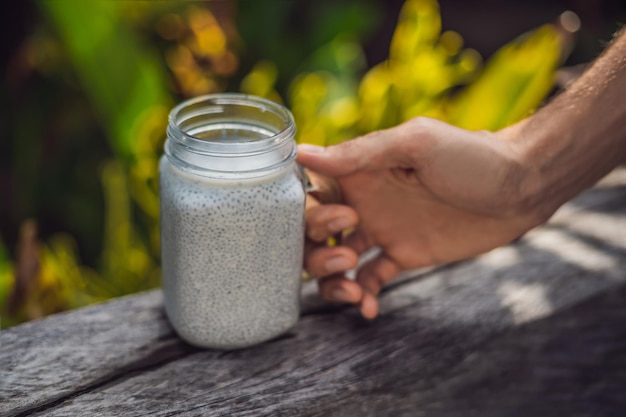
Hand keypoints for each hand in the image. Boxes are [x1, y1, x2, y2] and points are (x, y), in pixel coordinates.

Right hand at [298, 117, 546, 318]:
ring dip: (334, 279)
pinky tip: (370, 309)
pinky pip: (371, 279)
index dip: (310, 213)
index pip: (310, 193)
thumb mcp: (415, 145)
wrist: (519, 188)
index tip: (338, 220)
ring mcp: (382, 230)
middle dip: (318, 251)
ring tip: (356, 291)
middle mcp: (363, 200)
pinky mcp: (403, 254)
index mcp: (360, 171)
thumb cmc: (470, 156)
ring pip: (335, 260)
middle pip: (315, 233)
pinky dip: (364, 296)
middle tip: (348, 253)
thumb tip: (302, 153)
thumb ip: (360, 153)